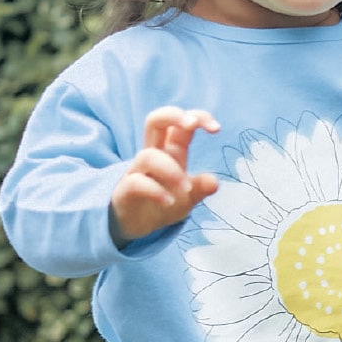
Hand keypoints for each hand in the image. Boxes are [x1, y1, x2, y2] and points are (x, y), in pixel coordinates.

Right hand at [111, 106, 220, 241]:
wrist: (136, 226)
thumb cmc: (163, 204)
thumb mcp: (188, 198)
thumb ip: (200, 188)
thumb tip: (214, 182)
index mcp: (170, 151)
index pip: (180, 124)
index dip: (197, 117)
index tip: (216, 129)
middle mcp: (152, 155)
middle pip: (154, 120)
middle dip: (173, 115)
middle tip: (192, 125)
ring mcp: (137, 171)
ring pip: (148, 156)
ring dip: (171, 170)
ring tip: (186, 189)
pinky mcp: (126, 190)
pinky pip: (137, 183)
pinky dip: (155, 191)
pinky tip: (169, 202)